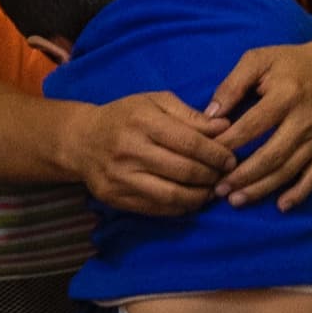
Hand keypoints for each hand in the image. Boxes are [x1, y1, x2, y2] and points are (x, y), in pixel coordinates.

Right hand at [66, 92, 233, 214]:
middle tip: (225, 176)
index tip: (230, 159)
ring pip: (173, 195)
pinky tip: (191, 199)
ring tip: (211, 190)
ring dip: (200, 196)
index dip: (216, 154)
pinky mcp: (116, 198)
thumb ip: (190, 115)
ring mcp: (121, 178)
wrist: (81, 141)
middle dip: (212, 176)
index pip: (190, 143)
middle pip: (184, 171)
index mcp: (142, 121)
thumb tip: (224, 128)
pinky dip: (180, 207)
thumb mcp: (155, 103)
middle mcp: (130, 150)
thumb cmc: (124, 117)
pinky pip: (158, 209)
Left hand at [207, 35, 311, 208]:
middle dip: (243, 175)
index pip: (252, 125)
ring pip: (288, 170)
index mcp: (286, 95)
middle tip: (218, 189)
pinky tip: (281, 206)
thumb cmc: (290, 62)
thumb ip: (232, 84)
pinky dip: (299, 193)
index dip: (228, 143)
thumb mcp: (258, 59)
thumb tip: (210, 115)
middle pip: (271, 155)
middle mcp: (304, 120)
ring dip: (262, 188)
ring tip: (236, 200)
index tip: (206, 155)